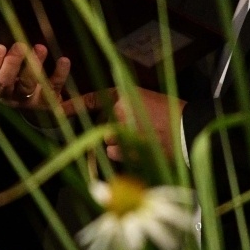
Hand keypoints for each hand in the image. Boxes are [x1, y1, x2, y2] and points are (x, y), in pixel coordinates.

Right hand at [0, 43, 70, 109]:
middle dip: (12, 63)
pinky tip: (64, 60)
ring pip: (27, 85)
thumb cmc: (14, 73)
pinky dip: (59, 75)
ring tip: (40, 48)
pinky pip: (52, 88)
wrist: (35, 103)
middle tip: (20, 46)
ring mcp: (26, 100)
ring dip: (33, 66)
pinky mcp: (46, 102)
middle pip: (5, 82)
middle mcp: (7, 94)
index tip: (0, 46)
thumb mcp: (3, 64)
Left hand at [66, 86, 185, 158]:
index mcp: (124, 95)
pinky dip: (124, 154)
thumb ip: (125, 106)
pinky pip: (115, 153)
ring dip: (120, 144)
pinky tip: (141, 148)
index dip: (74, 104)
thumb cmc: (172, 113)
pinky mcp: (127, 148)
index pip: (93, 99)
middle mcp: (119, 111)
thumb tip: (110, 118)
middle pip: (103, 125)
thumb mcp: (147, 100)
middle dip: (114, 131)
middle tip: (137, 131)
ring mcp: (123, 131)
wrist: (191, 128)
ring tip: (143, 139)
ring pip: (109, 142)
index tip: (59, 109)